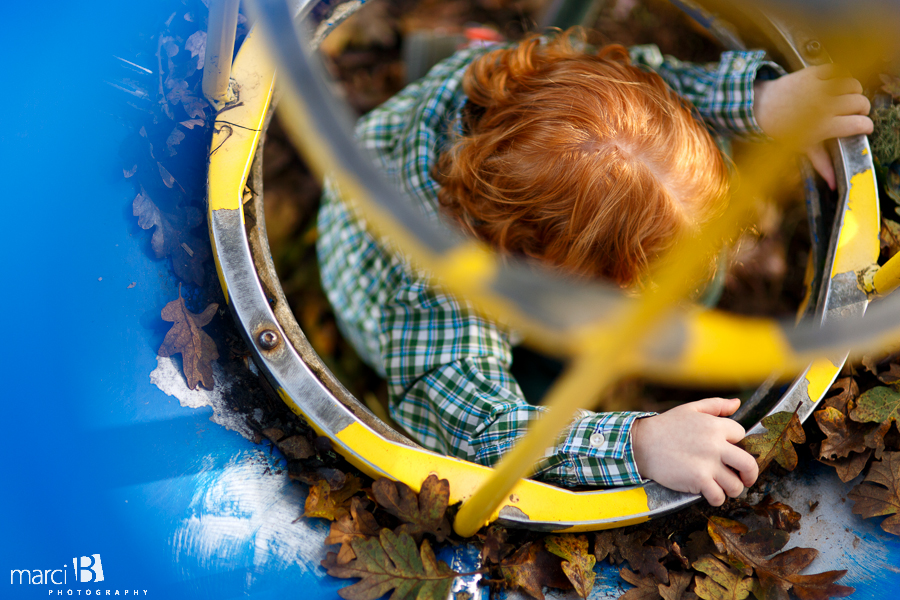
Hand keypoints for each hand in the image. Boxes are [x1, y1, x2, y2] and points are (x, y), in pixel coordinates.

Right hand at [631, 398, 757, 505]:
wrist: (640, 444)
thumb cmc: (665, 426)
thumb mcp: (690, 409)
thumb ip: (715, 405)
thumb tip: (737, 404)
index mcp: (715, 425)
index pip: (742, 435)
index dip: (737, 444)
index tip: (731, 451)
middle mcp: (716, 444)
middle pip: (749, 464)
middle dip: (750, 475)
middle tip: (745, 478)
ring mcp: (708, 464)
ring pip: (736, 485)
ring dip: (732, 489)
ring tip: (723, 487)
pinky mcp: (698, 479)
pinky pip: (718, 496)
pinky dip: (716, 498)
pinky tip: (709, 493)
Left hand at [753, 64, 873, 189]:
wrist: (757, 107)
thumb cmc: (778, 129)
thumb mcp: (800, 146)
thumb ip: (821, 162)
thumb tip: (833, 183)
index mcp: (823, 126)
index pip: (860, 124)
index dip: (866, 126)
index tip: (863, 127)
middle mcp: (824, 106)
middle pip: (861, 102)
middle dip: (861, 109)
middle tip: (853, 113)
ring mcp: (818, 88)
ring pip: (854, 84)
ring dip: (853, 90)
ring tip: (846, 97)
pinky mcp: (812, 73)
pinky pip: (837, 70)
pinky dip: (838, 76)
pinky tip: (833, 84)